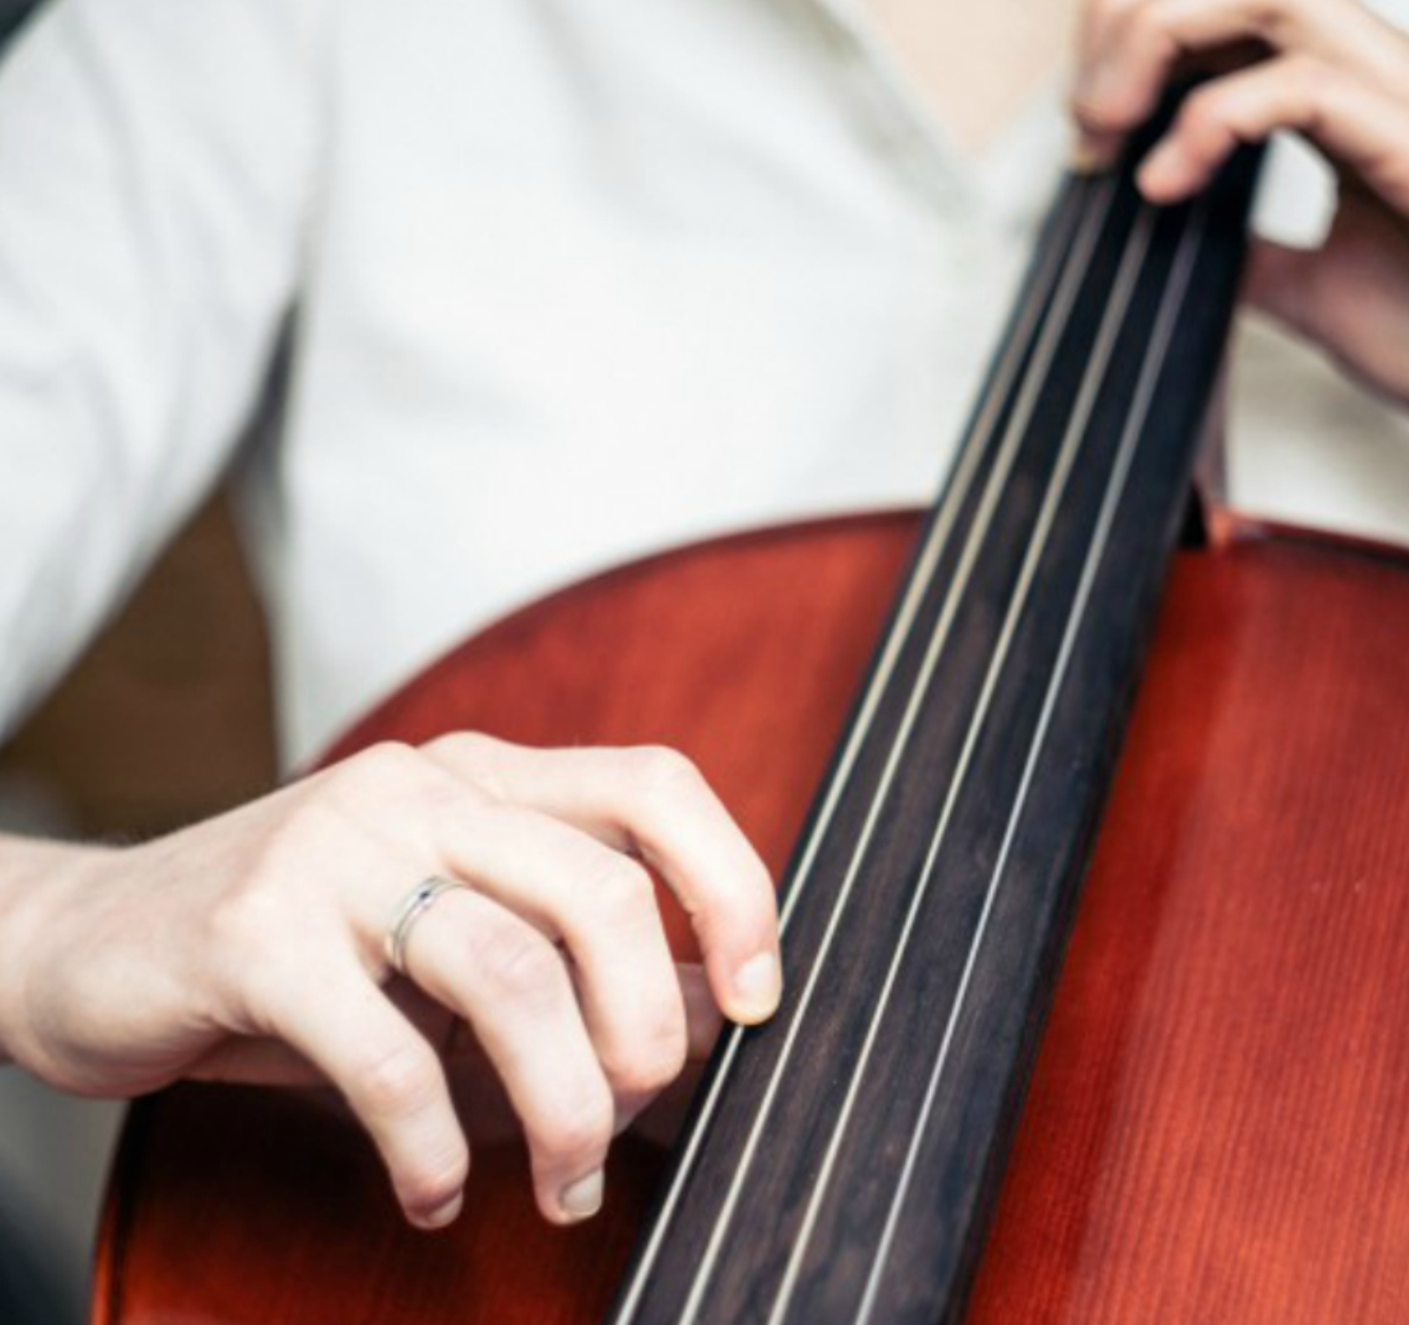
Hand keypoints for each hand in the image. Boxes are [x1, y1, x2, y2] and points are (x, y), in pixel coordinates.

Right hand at [0, 733, 780, 1229]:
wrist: (88, 943)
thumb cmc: (300, 952)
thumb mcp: (448, 931)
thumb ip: (568, 952)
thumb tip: (711, 1007)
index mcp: (486, 776)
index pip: (656, 786)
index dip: (732, 885)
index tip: (758, 998)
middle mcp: (422, 788)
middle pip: (602, 893)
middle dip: (647, 1034)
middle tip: (635, 1118)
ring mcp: (334, 848)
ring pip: (510, 975)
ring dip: (561, 1107)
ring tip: (557, 1183)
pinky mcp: (253, 931)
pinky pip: (388, 1056)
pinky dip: (430, 1147)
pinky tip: (428, 1194)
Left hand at [1070, 0, 1408, 482]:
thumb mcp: (1323, 296)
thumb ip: (1254, 258)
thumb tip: (1178, 252)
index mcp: (1357, 94)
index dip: (1136, 40)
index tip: (1091, 141)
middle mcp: (1383, 72)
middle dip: (1127, 19)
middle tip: (1086, 126)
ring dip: (1155, 44)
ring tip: (1112, 136)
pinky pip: (1302, 84)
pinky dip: (1210, 124)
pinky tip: (1171, 187)